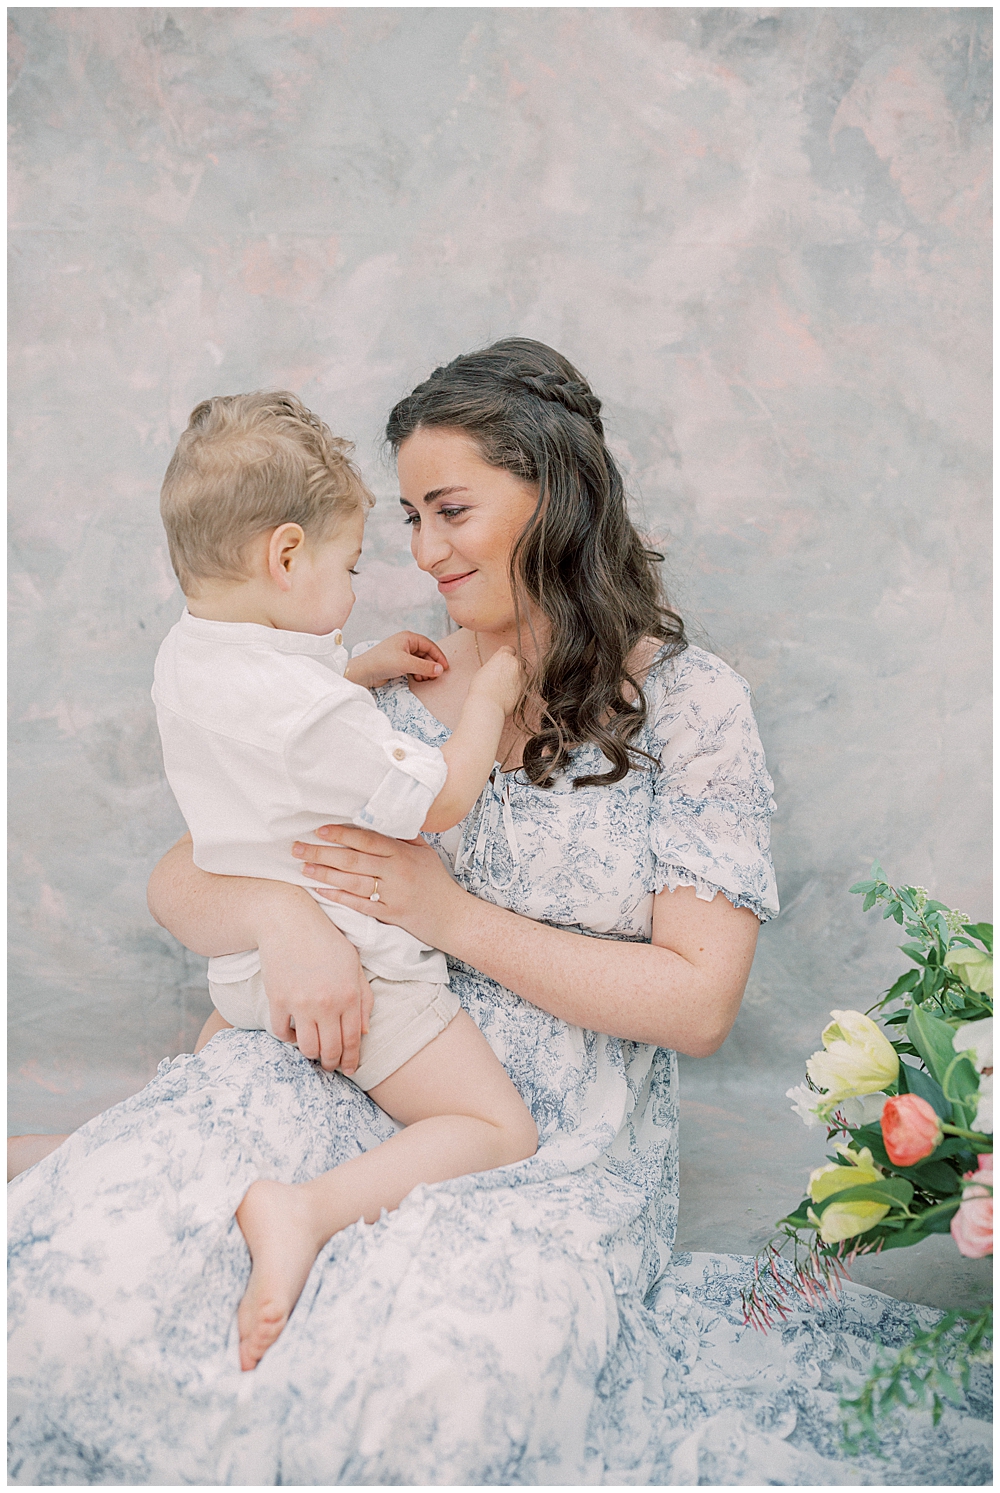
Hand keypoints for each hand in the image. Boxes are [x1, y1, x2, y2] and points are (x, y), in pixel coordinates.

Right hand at [256, 889, 374, 1073]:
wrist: (289, 921)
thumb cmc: (325, 940)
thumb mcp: (353, 964)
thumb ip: (363, 998)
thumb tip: (364, 1032)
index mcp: (349, 994)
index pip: (353, 1040)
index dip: (351, 1060)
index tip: (348, 1069)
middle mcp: (327, 1003)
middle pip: (330, 1050)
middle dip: (331, 1064)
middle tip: (329, 1066)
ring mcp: (300, 1003)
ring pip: (306, 1047)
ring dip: (310, 1054)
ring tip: (312, 1051)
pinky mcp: (277, 1000)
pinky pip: (281, 1033)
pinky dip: (288, 1038)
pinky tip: (293, 1032)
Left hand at [292, 825, 463, 947]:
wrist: (454, 917)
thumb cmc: (437, 883)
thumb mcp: (424, 854)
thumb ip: (402, 838)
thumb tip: (380, 821)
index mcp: (403, 854)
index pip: (367, 840)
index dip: (342, 834)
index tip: (319, 829)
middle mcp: (396, 872)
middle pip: (353, 860)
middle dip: (321, 853)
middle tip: (297, 848)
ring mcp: (392, 895)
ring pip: (352, 882)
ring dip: (324, 874)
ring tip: (302, 868)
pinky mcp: (389, 915)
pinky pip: (359, 905)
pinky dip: (338, 897)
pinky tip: (320, 891)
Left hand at [344, 632, 447, 688]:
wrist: (364, 672)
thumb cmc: (382, 662)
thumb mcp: (406, 663)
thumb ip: (425, 667)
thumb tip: (440, 670)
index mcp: (408, 637)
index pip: (429, 645)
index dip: (439, 656)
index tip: (445, 667)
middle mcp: (405, 643)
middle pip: (425, 654)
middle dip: (431, 665)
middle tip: (436, 675)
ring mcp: (401, 653)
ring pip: (420, 661)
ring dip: (425, 670)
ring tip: (424, 678)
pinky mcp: (398, 663)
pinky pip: (413, 667)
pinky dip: (418, 673)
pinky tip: (417, 679)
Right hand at [468, 645, 523, 716]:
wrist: (488, 705)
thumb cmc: (481, 688)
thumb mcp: (485, 670)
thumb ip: (496, 665)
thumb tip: (500, 667)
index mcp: (504, 655)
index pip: (510, 649)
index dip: (507, 655)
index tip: (503, 662)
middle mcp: (516, 663)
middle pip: (518, 661)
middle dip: (513, 667)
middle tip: (504, 676)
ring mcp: (523, 676)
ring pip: (523, 673)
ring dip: (518, 678)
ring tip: (506, 687)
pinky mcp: (526, 688)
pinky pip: (524, 685)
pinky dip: (519, 688)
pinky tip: (509, 694)